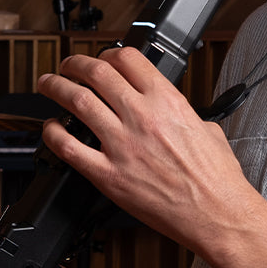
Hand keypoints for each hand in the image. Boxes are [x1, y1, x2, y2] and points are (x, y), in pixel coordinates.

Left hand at [36, 47, 254, 249]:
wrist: (217, 214)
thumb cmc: (216, 179)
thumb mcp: (207, 128)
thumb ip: (181, 113)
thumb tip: (170, 110)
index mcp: (167, 101)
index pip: (127, 59)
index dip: (108, 53)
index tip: (102, 59)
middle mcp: (142, 117)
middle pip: (96, 73)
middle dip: (74, 64)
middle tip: (67, 66)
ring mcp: (122, 145)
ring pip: (76, 102)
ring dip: (56, 88)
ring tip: (49, 85)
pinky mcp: (109, 175)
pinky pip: (68, 148)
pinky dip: (53, 133)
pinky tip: (50, 129)